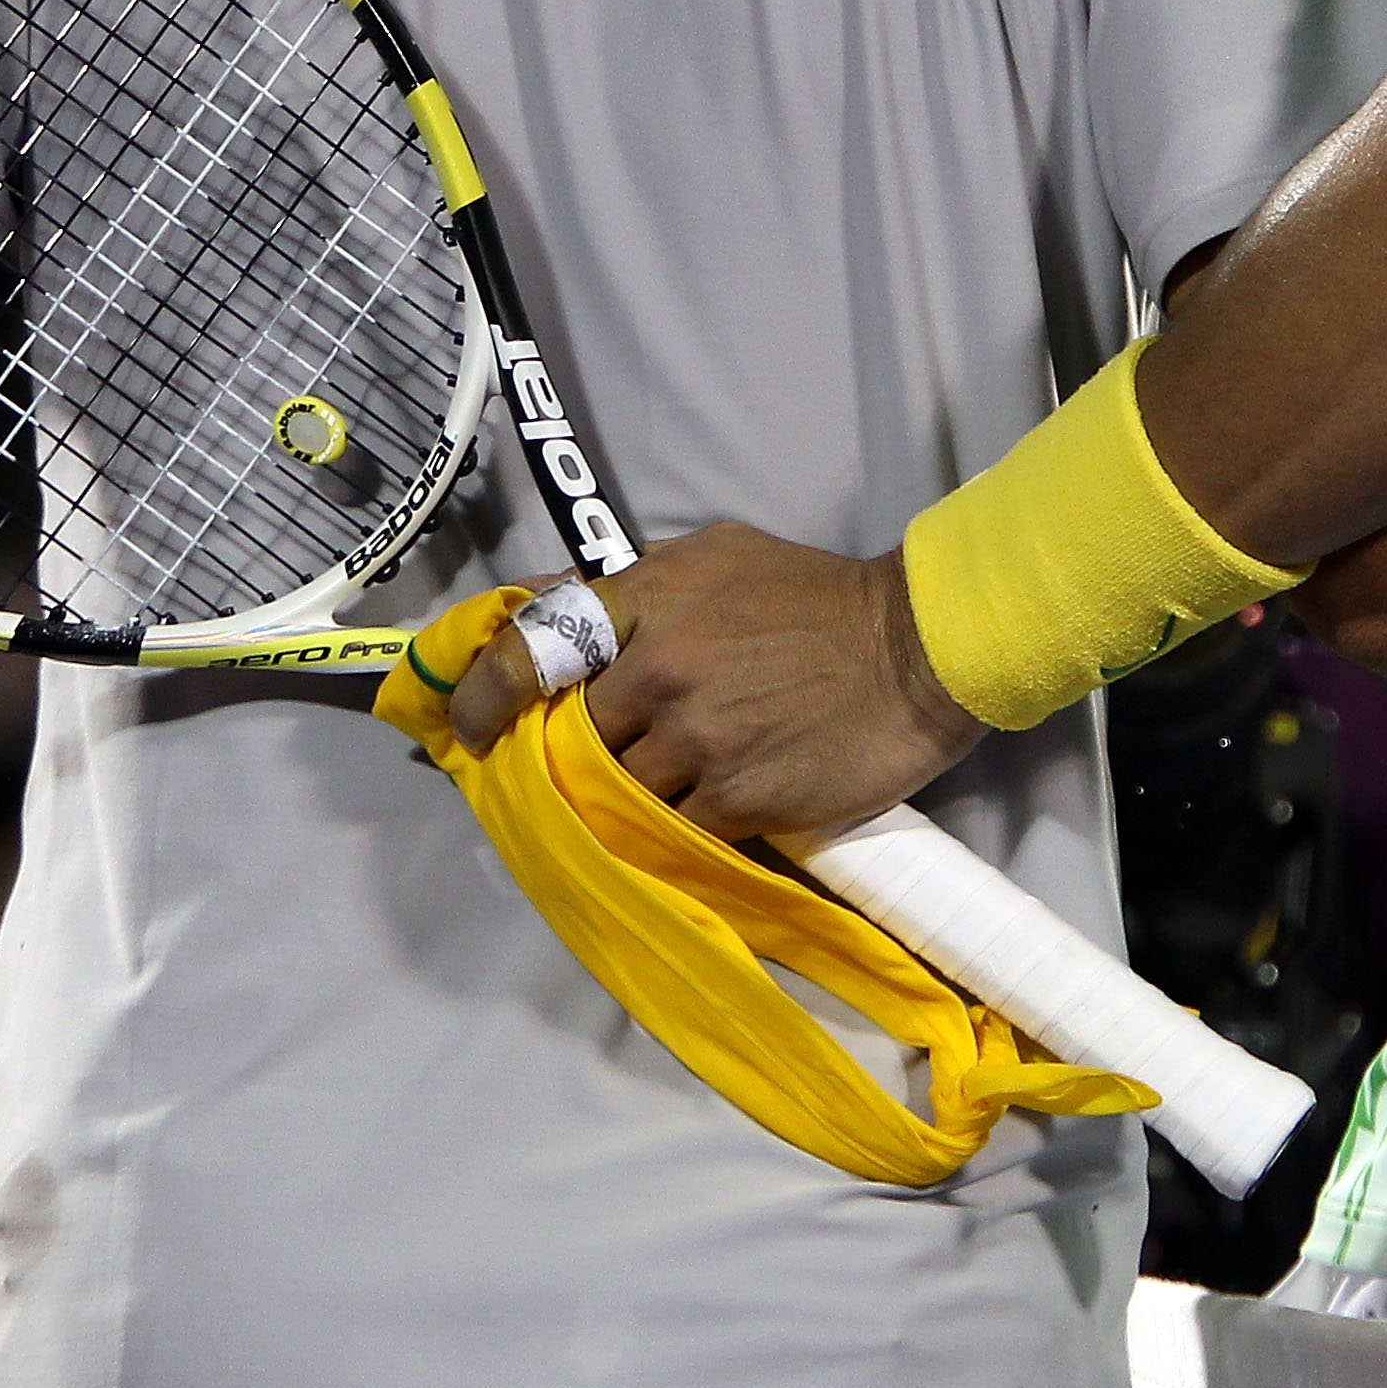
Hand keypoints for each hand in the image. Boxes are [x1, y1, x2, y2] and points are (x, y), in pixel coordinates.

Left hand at [442, 521, 982, 837]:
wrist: (917, 649)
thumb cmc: (812, 597)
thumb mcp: (713, 556)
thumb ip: (628, 583)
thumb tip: (542, 603)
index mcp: (646, 601)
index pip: (531, 650)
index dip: (484, 696)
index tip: (469, 728)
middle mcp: (658, 670)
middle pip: (574, 739)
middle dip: (575, 755)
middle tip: (589, 763)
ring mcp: (696, 740)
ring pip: (619, 793)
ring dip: (630, 799)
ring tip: (661, 791)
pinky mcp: (737, 799)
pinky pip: (674, 831)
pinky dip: (677, 830)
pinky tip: (700, 817)